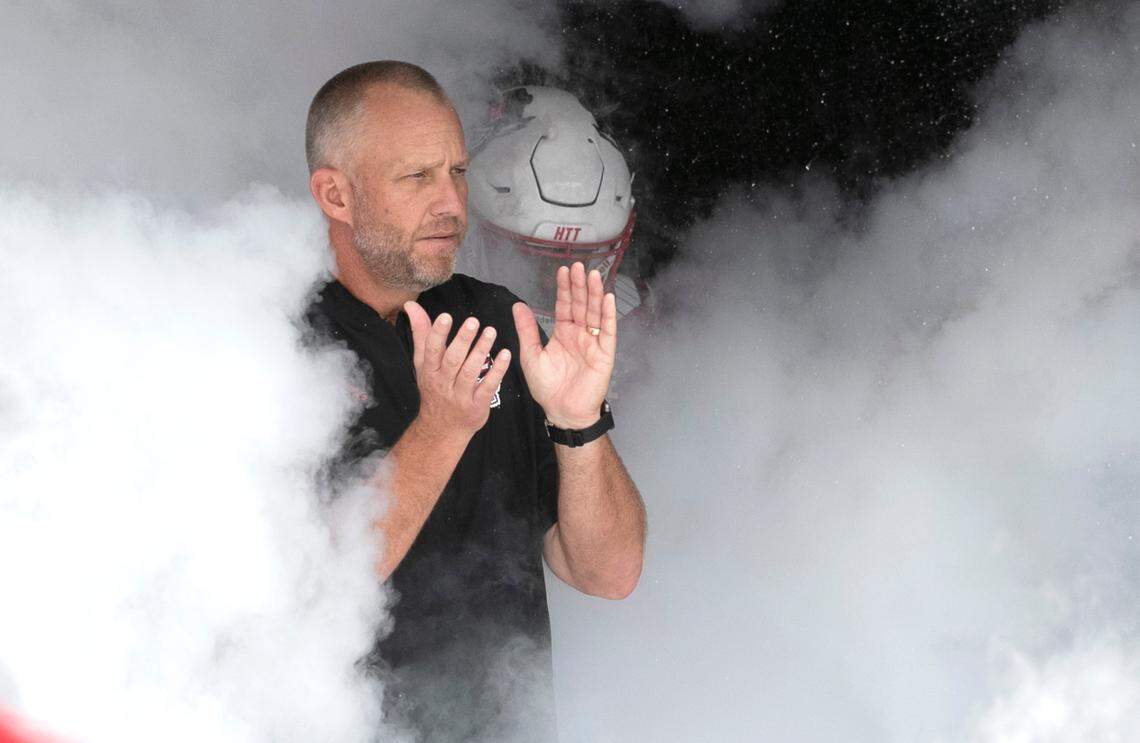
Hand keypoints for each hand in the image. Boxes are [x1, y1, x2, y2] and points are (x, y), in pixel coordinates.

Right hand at [404, 301, 510, 437]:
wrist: (441, 429)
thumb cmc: (434, 389)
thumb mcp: (422, 364)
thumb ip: (421, 333)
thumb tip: (411, 305)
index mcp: (429, 371)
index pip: (432, 350)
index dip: (438, 334)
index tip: (446, 316)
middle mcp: (443, 383)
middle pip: (452, 360)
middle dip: (462, 340)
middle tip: (474, 321)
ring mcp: (460, 396)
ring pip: (470, 372)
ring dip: (481, 352)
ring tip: (491, 332)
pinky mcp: (477, 405)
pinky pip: (487, 387)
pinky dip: (497, 371)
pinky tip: (505, 356)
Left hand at [512, 262, 615, 429]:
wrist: (561, 411)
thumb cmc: (546, 387)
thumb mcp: (531, 355)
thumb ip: (526, 330)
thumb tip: (517, 305)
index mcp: (563, 333)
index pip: (565, 305)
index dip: (565, 288)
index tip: (563, 270)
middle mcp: (579, 335)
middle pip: (581, 305)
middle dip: (580, 286)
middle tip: (578, 266)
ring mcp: (593, 343)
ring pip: (595, 314)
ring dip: (595, 294)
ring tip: (593, 276)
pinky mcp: (605, 354)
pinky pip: (608, 332)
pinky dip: (609, 315)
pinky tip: (607, 298)